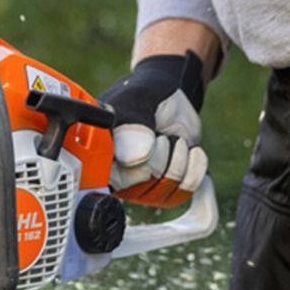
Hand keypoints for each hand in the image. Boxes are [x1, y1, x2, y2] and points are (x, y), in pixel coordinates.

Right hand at [98, 51, 207, 207]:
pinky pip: (182, 195)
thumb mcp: (137, 99)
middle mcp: (111, 175)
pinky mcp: (160, 190)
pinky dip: (195, 170)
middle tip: (159, 137)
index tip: (148, 146)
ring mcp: (136, 186)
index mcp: (94, 153)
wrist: (172, 98)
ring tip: (172, 141)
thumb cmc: (147, 95)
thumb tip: (134, 158)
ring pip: (163, 192)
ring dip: (179, 161)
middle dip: (161, 157)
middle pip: (142, 185)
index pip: (108, 181)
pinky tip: (189, 152)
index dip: (133, 166)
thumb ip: (132, 124)